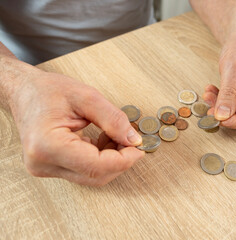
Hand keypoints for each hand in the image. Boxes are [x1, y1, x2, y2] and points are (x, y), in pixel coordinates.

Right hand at [9, 69, 143, 185]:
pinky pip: (83, 171)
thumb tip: (134, 140)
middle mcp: (43, 163)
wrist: (25, 91)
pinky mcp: (50, 167)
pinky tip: (102, 140)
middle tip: (131, 141)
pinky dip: (100, 158)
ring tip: (114, 135)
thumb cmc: (48, 90)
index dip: (123, 160)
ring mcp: (45, 168)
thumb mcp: (86, 97)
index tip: (139, 148)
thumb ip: (113, 119)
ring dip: (110, 160)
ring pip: (91, 176)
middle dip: (120, 161)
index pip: (95, 166)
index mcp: (47, 145)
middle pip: (95, 176)